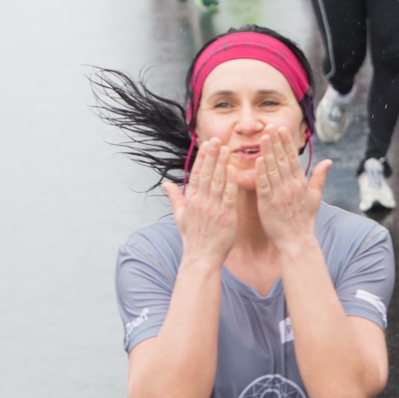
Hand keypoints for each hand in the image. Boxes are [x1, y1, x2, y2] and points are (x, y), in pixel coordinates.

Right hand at [161, 139, 237, 264]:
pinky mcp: (226, 217)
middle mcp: (201, 203)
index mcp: (190, 201)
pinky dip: (231, 183)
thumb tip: (165, 183)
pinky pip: (228, 196)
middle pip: (206, 174)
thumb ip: (175, 198)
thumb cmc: (192, 238)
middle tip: (217, 139)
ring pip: (217, 182)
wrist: (202, 258)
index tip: (206, 144)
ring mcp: (213, 209)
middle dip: (212, 155)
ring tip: (227, 149)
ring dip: (222, 164)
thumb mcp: (180, 217)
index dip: (202, 158)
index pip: (196, 174)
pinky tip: (234, 170)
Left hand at [254, 126, 330, 249]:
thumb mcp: (316, 197)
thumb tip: (329, 161)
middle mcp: (291, 186)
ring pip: (273, 169)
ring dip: (268, 152)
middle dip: (276, 142)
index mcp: (300, 183)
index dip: (286, 143)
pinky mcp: (268, 204)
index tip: (281, 129)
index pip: (293, 159)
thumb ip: (320, 178)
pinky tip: (258, 160)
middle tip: (270, 126)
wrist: (297, 241)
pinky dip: (261, 173)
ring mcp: (279, 195)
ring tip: (263, 137)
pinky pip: (264, 185)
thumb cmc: (305, 220)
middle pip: (282, 160)